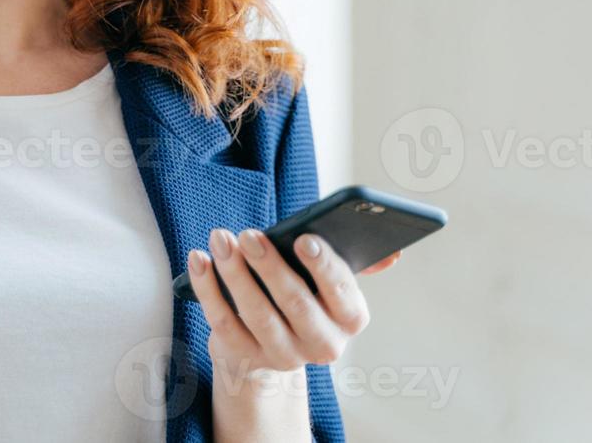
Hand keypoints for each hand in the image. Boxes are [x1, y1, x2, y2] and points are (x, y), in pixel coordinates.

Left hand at [185, 228, 397, 377]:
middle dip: (270, 265)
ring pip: (256, 313)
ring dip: (235, 273)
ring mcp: (283, 356)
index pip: (342, 294)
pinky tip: (199, 260)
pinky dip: (207, 289)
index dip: (323, 266)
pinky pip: (222, 322)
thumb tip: (392, 254)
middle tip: (249, 234)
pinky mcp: (246, 358)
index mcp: (350, 319)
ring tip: (221, 239)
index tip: (303, 239)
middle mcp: (322, 344)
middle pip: (295, 304)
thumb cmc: (302, 294)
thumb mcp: (327, 280)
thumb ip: (354, 262)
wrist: (267, 344)